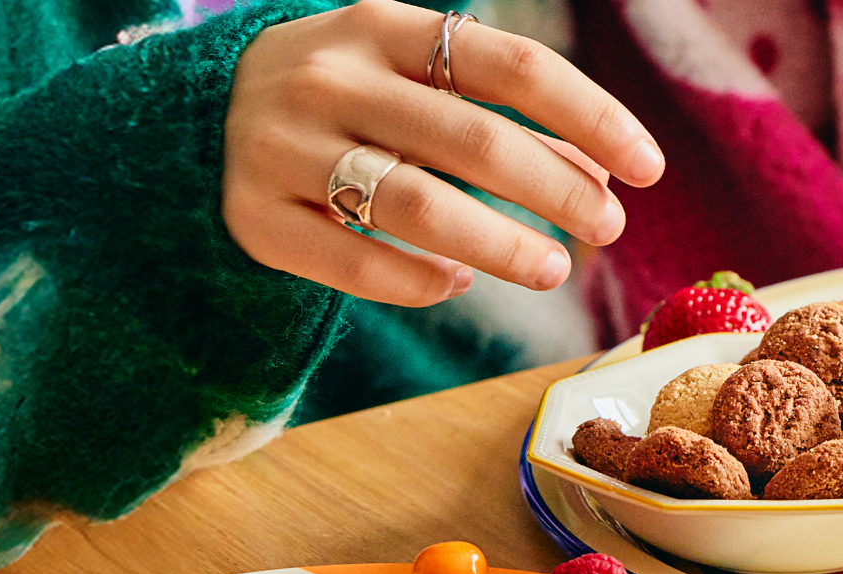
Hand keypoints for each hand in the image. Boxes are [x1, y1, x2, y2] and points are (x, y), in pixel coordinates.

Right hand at [222, 0, 663, 306]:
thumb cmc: (341, 99)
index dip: (592, 116)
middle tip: (608, 228)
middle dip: (558, 190)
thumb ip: (499, 116)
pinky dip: (422, 279)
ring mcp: (284, 150)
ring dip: (502, 244)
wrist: (193, 122)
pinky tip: (457, 279)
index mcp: (381, 26)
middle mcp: (331, 79)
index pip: (511, 65)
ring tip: (552, 269)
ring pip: (417, 206)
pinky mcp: (257, 220)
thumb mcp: (410, 80)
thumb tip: (602, 175)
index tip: (649, 168)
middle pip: (472, 140)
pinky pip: (359, 264)